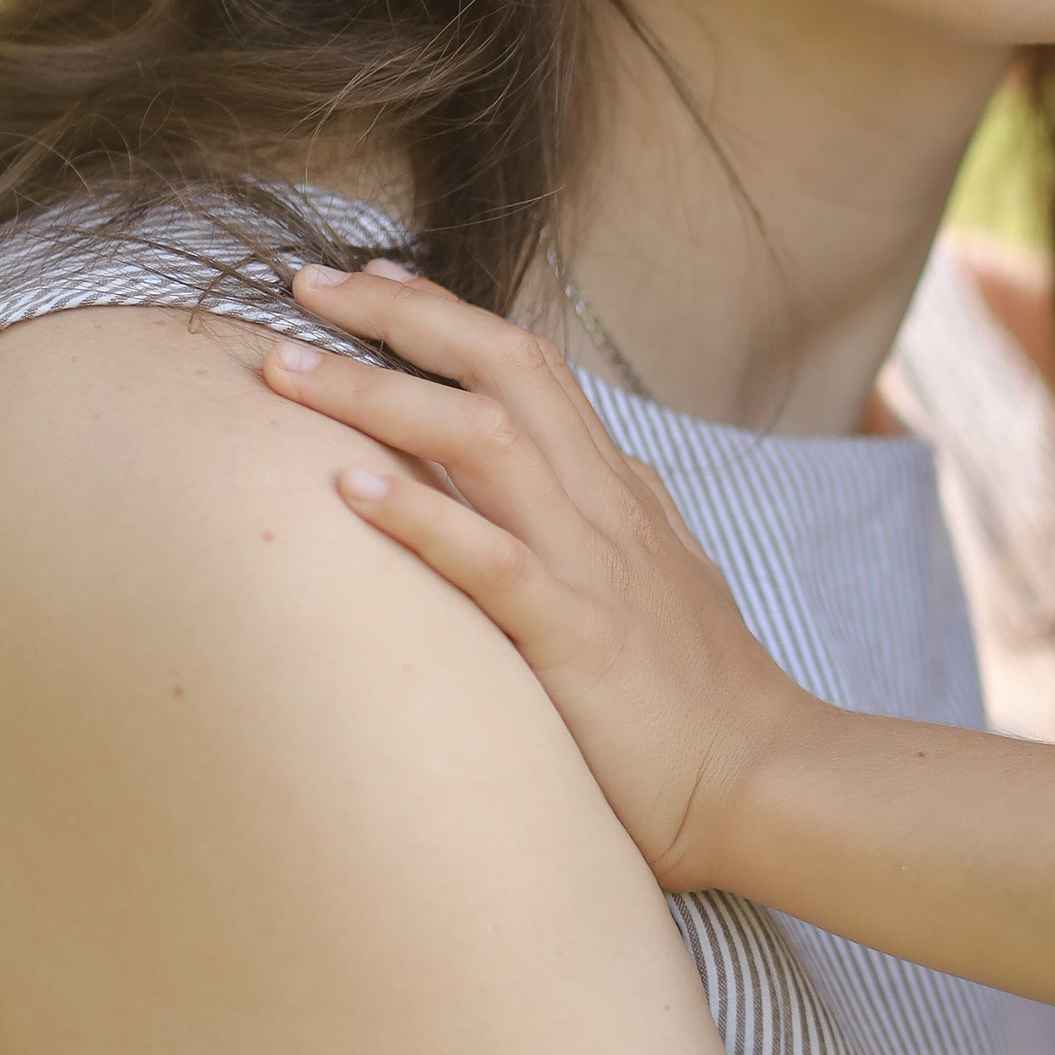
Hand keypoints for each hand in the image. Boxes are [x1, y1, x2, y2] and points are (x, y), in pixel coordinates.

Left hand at [263, 263, 812, 892]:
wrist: (766, 778)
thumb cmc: (700, 696)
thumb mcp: (659, 577)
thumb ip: (616, 519)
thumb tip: (590, 472)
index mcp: (618, 491)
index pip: (528, 367)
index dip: (445, 313)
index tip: (366, 277)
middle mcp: (604, 507)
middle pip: (504, 368)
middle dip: (401, 316)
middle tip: (304, 284)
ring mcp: (594, 566)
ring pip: (486, 440)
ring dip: (380, 395)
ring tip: (288, 369)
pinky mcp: (580, 638)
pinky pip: (494, 562)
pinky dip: (422, 518)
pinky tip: (349, 492)